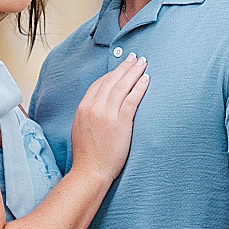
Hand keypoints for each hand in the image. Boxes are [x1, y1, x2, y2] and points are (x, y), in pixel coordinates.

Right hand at [69, 53, 150, 185]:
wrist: (90, 171)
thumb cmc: (87, 155)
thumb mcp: (81, 128)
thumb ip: (89, 114)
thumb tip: (99, 106)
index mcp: (83, 108)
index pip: (99, 84)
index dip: (112, 73)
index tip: (121, 66)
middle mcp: (94, 107)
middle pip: (112, 81)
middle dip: (125, 67)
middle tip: (135, 57)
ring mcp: (107, 114)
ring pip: (122, 86)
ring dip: (134, 72)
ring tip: (143, 63)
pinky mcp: (120, 123)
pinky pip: (132, 100)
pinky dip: (139, 87)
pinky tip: (146, 79)